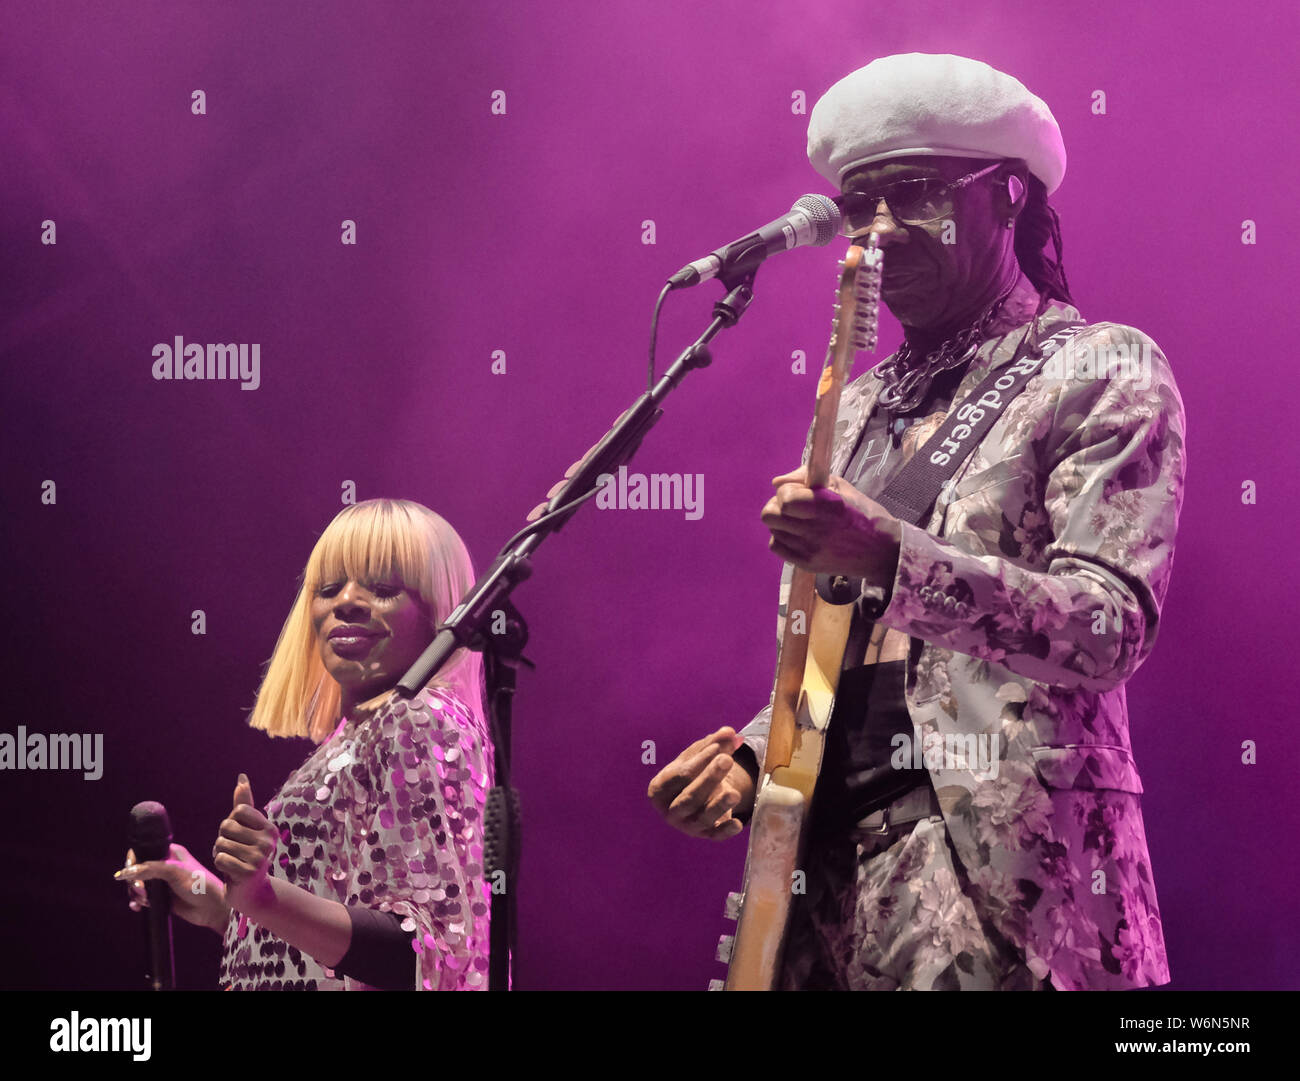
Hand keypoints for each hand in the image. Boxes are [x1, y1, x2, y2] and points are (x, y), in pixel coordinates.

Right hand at [116, 842, 229, 932]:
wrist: (213, 909)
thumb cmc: (200, 886)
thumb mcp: (176, 873)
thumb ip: (150, 870)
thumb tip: (124, 873)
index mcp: (170, 853)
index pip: (143, 851)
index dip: (133, 861)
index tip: (130, 874)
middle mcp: (164, 866)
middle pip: (136, 870)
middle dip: (134, 881)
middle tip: (142, 891)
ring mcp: (162, 882)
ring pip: (137, 885)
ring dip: (136, 893)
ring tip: (145, 901)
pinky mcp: (161, 897)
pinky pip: (142, 898)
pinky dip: (137, 902)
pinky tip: (138, 907)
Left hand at [212, 774, 276, 914]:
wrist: (253, 892)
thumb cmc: (246, 855)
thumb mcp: (247, 830)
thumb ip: (243, 804)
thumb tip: (241, 778)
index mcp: (269, 828)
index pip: (238, 811)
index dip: (231, 823)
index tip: (239, 837)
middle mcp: (268, 841)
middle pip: (226, 827)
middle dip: (222, 839)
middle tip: (234, 852)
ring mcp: (260, 857)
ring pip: (221, 843)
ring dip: (219, 853)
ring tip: (232, 862)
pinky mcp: (248, 872)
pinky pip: (220, 858)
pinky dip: (220, 864)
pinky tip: (230, 872)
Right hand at [647, 727, 754, 840]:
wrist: (698, 795)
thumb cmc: (693, 772)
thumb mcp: (699, 756)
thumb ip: (713, 743)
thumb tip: (730, 732)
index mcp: (659, 790)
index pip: (679, 775)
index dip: (699, 761)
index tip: (717, 747)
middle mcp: (670, 812)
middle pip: (689, 797)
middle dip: (709, 778)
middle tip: (726, 760)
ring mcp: (688, 826)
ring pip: (703, 817)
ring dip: (719, 805)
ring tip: (735, 793)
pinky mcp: (706, 835)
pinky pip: (716, 835)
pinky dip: (726, 830)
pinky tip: (737, 823)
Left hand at [761, 466, 901, 580]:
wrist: (881, 551)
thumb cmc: (862, 513)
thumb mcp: (840, 486)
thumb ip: (805, 478)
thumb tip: (776, 483)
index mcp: (827, 507)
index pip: (784, 498)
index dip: (787, 491)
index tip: (799, 492)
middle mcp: (816, 530)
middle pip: (769, 515)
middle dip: (778, 506)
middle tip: (794, 506)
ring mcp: (809, 550)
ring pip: (773, 530)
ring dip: (782, 523)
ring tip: (802, 521)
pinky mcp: (806, 564)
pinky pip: (776, 546)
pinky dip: (783, 539)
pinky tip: (799, 535)